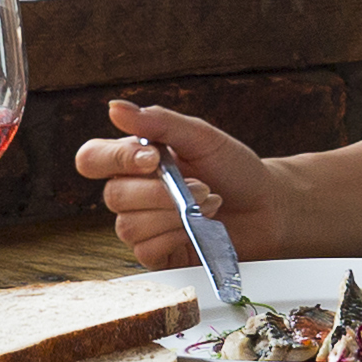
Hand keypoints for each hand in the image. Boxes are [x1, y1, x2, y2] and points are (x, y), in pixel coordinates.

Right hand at [73, 99, 291, 264]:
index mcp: (134, 160)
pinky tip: (198, 229)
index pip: (92, 159)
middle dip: (161, 192)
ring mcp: (142, 225)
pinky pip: (146, 250)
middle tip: (200, 185)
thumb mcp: (200, 137)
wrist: (268, 206)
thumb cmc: (235, 169)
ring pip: (129, 226)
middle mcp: (132, 193)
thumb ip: (159, 122)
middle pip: (113, 195)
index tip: (154, 158)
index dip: (114, 159)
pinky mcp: (157, 254)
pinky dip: (176, 237)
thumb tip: (114, 108)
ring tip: (208, 206)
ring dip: (173, 215)